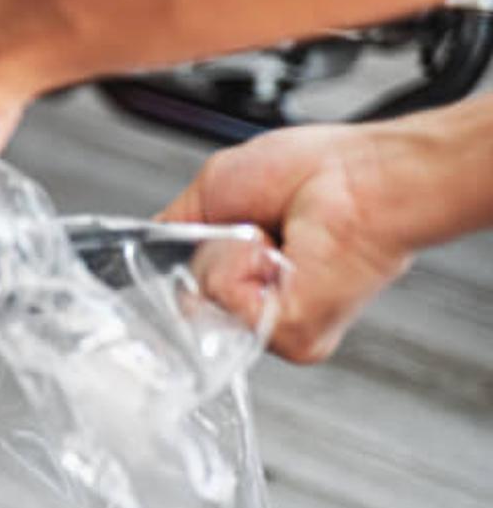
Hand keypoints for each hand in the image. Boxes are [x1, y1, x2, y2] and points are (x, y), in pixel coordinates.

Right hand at [158, 123, 412, 362]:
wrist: (359, 176)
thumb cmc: (314, 172)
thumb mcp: (211, 189)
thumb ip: (172, 231)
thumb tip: (149, 258)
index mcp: (244, 277)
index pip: (182, 294)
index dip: (181, 269)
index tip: (206, 239)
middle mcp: (260, 306)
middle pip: (184, 302)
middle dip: (205, 255)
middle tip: (251, 229)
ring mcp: (274, 326)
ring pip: (205, 306)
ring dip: (227, 259)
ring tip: (270, 239)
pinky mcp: (293, 335)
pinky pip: (231, 307)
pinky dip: (245, 269)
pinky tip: (280, 255)